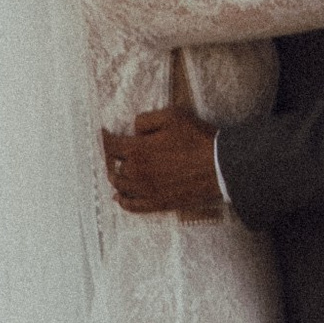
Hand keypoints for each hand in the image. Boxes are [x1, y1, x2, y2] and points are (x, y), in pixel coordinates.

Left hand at [103, 108, 224, 218]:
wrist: (219, 166)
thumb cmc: (197, 139)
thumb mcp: (171, 116)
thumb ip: (146, 121)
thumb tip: (134, 130)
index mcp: (137, 150)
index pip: (110, 145)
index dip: (104, 138)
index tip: (104, 134)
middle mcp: (137, 172)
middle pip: (113, 166)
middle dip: (111, 158)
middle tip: (113, 153)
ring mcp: (147, 190)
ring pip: (120, 186)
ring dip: (115, 178)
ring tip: (113, 173)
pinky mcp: (158, 203)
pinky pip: (133, 206)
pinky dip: (123, 201)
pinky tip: (120, 197)